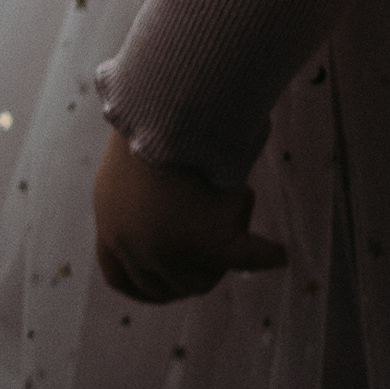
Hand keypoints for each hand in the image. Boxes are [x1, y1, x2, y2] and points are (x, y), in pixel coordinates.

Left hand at [92, 128, 286, 303]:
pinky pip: (244, 256)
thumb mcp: (130, 157)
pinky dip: (265, 256)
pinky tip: (279, 255)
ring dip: (220, 255)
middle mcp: (134, 249)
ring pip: (202, 277)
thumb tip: (162, 184)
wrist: (164, 103)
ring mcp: (170, 252)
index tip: (166, 279)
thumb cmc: (148, 114)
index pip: (119, 277)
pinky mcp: (208, 243)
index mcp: (109, 229)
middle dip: (190, 266)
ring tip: (238, 203)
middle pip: (165, 285)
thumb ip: (138, 189)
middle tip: (214, 230)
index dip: (145, 284)